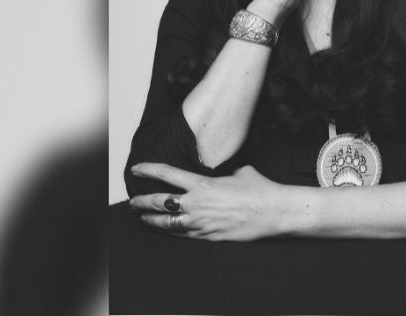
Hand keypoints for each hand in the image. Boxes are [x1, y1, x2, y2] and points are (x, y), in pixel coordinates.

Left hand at [129, 163, 286, 241]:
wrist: (272, 212)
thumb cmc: (259, 189)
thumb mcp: (239, 171)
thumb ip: (224, 171)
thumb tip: (223, 168)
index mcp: (202, 184)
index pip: (167, 174)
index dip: (148, 170)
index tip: (137, 169)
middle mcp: (197, 203)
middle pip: (160, 202)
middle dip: (143, 201)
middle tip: (134, 201)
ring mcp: (200, 222)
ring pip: (166, 223)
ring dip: (151, 220)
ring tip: (143, 217)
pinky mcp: (207, 236)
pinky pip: (182, 235)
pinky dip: (169, 232)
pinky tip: (164, 230)